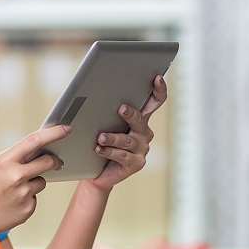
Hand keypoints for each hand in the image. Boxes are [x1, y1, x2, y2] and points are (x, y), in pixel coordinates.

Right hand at [0, 125, 67, 244]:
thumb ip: (14, 159)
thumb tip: (38, 152)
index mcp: (4, 161)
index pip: (35, 140)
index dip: (54, 133)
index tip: (66, 129)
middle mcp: (16, 177)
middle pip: (48, 162)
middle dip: (54, 160)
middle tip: (57, 160)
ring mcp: (23, 195)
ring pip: (41, 182)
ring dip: (33, 182)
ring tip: (11, 191)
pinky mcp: (27, 210)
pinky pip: (34, 198)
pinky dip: (26, 199)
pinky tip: (9, 204)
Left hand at [87, 74, 167, 191]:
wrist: (95, 170)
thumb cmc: (98, 142)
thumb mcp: (101, 123)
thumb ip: (103, 110)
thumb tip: (90, 94)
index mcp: (139, 119)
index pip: (154, 102)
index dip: (158, 90)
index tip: (156, 78)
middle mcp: (144, 133)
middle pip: (141, 120)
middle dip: (131, 114)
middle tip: (121, 108)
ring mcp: (141, 149)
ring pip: (128, 140)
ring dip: (113, 138)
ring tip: (101, 137)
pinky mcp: (136, 164)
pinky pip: (123, 156)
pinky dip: (109, 151)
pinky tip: (99, 149)